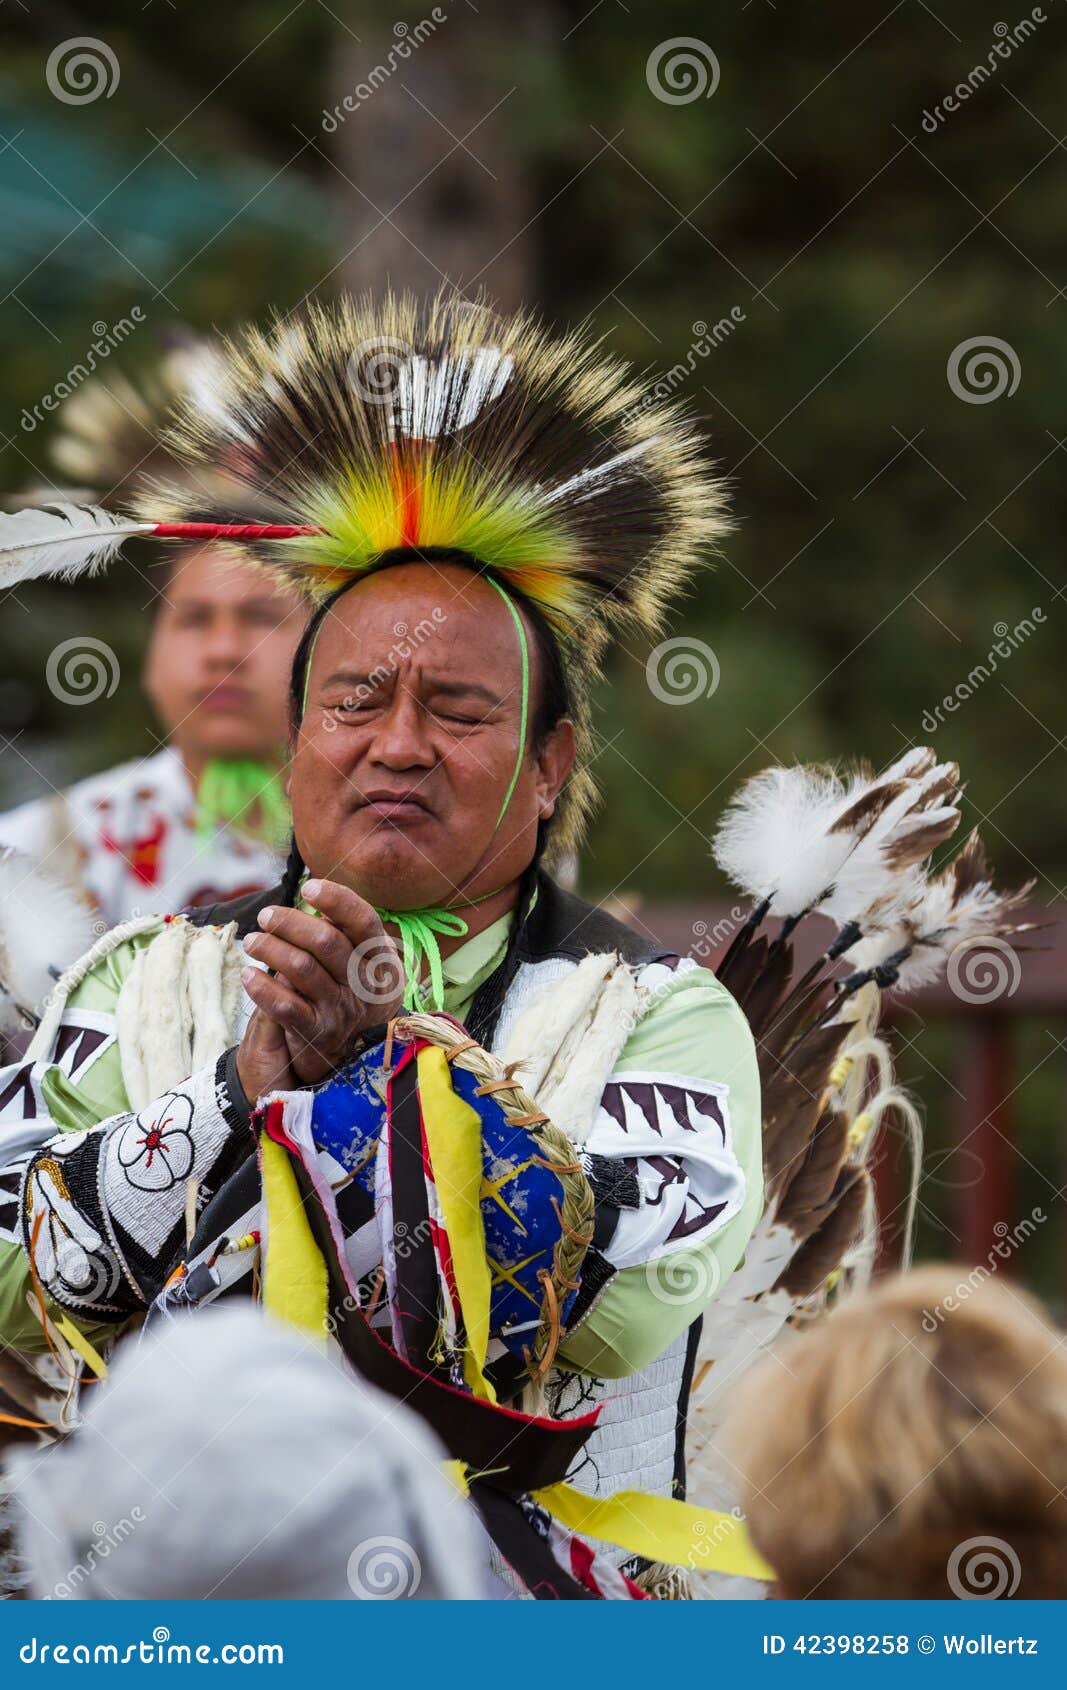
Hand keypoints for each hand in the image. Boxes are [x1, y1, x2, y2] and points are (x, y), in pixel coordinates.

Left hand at [236, 878, 404, 1099]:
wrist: (352, 1049)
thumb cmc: (348, 988)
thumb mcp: (358, 960)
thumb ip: (341, 930)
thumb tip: (314, 891)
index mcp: (378, 957)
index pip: (364, 921)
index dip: (338, 900)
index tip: (309, 888)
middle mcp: (364, 983)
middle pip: (326, 941)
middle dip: (290, 923)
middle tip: (266, 916)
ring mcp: (341, 1009)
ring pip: (302, 969)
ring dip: (270, 949)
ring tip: (252, 941)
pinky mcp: (317, 1033)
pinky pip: (285, 1006)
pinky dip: (262, 987)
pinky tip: (248, 975)